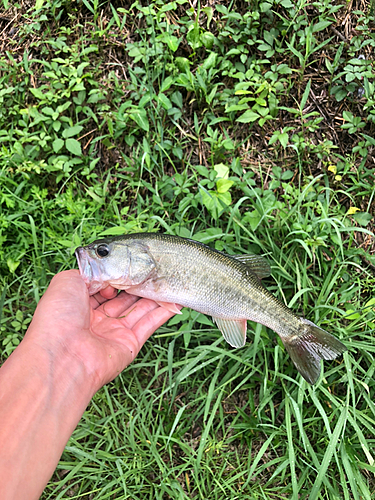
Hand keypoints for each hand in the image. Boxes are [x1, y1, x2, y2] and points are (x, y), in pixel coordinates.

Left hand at [26, 269, 178, 390]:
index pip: (103, 287)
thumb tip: (109, 277)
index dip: (114, 276)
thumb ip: (89, 272)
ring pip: (139, 310)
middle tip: (152, 270)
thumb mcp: (67, 281)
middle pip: (123, 298)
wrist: (63, 355)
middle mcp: (96, 320)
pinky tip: (174, 299)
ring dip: (153, 296)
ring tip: (167, 279)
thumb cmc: (58, 316)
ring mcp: (114, 333)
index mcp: (79, 305)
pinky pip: (149, 325)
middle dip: (137, 284)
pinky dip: (163, 312)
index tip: (123, 267)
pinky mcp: (129, 345)